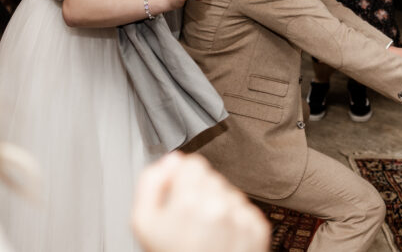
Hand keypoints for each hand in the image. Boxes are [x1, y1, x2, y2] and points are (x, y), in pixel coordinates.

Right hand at [132, 152, 269, 251]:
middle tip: (191, 222)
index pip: (192, 163)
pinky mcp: (258, 228)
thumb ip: (150, 182)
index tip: (179, 199)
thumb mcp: (143, 223)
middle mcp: (219, 206)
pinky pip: (244, 208)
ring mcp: (241, 217)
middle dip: (200, 193)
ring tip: (207, 234)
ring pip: (228, 192)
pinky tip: (223, 239)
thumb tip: (170, 161)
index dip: (182, 181)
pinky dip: (235, 220)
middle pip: (210, 177)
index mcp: (190, 201)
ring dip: (219, 206)